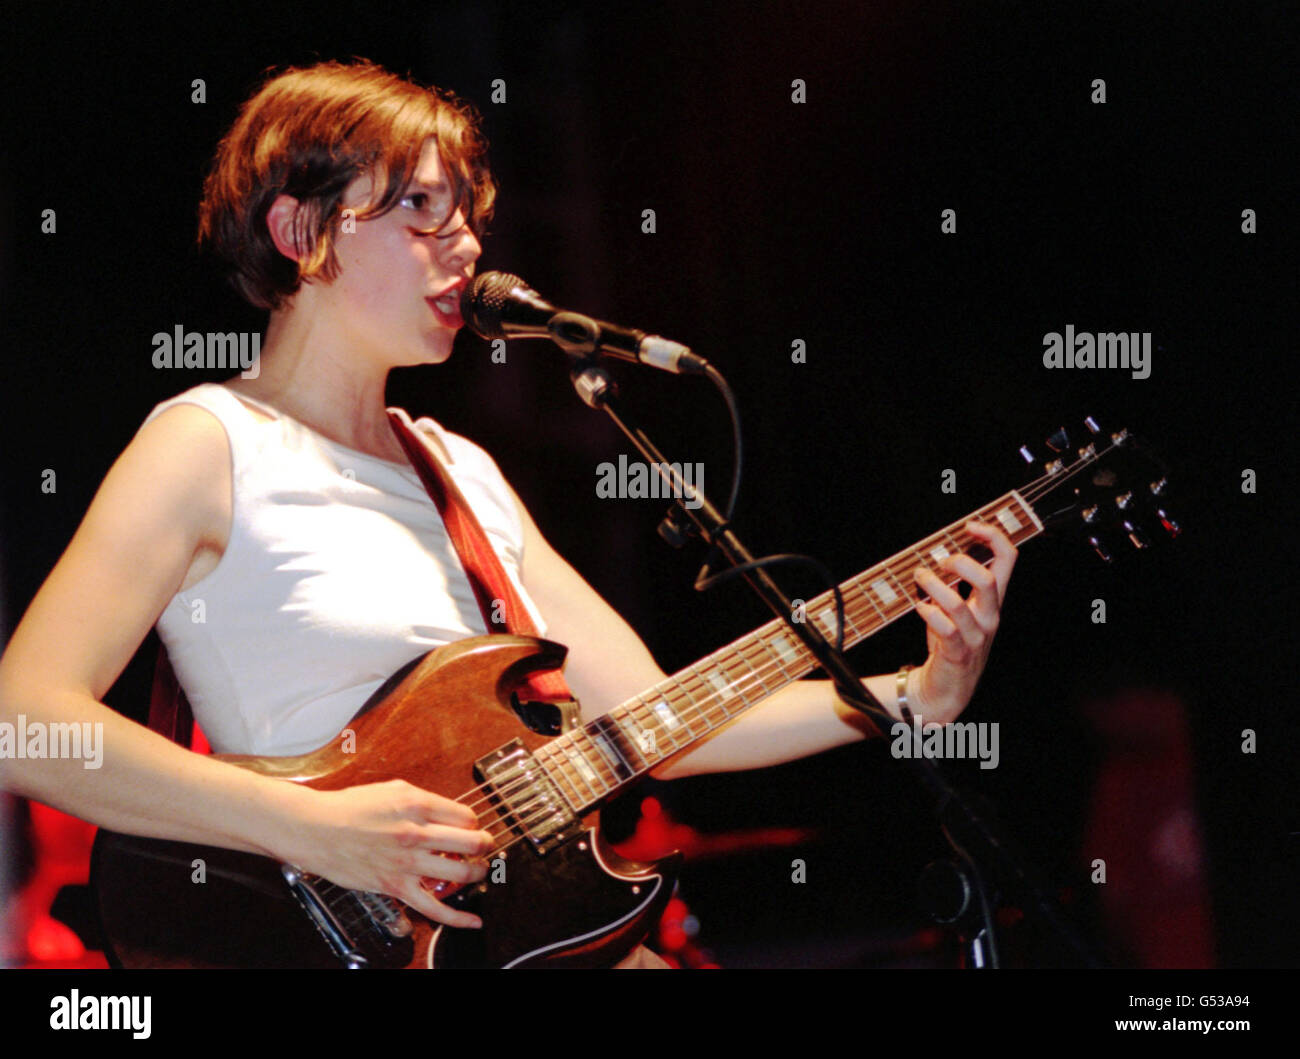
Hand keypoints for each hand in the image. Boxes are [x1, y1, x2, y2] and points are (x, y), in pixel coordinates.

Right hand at [279, 779, 494, 928]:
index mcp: (418, 805)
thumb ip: (422, 801)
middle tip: (484, 847)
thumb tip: (446, 813)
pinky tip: (473, 920)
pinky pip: (434, 907)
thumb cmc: (348, 807)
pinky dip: (458, 918)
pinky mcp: (395, 886)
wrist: (314, 828)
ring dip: (477, 873)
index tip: (471, 827)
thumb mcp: (392, 790)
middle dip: (485, 845)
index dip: (473, 823)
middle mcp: (417, 833)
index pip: (466, 816)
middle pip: (472, 842)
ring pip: (461, 873)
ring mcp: (407, 862)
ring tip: (478, 871)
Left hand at [910, 520, 1016, 723]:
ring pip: (960, 604)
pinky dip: (929, 613)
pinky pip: (945, 629)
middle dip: (960, 563)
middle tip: (939, 562)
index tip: (971, 526)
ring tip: (919, 577)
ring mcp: (976, 636)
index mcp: (993, 601)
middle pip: (988, 580)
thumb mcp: (957, 608)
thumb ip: (953, 583)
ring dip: (935, 586)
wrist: (947, 688)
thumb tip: (938, 553)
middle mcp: (990, 616)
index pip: (1008, 561)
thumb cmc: (950, 642)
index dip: (993, 537)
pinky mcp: (958, 653)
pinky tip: (920, 607)